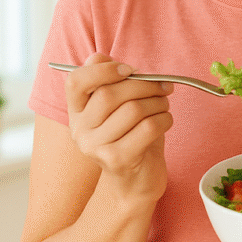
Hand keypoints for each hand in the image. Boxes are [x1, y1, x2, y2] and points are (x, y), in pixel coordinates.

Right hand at [64, 53, 174, 200]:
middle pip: (110, 94)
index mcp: (76, 111)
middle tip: (164, 86)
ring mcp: (96, 147)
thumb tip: (112, 60)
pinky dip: (165, 119)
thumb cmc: (131, 136)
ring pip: (133, 110)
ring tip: (164, 105)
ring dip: (158, 102)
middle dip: (144, 85)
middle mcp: (80, 130)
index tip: (130, 69)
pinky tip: (165, 121)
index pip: (75, 81)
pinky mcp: (117, 160)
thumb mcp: (119, 107)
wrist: (136, 181)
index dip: (103, 69)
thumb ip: (112, 82)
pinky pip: (148, 127)